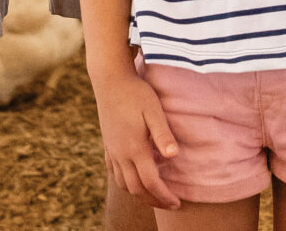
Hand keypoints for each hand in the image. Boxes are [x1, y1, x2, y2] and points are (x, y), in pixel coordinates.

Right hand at [92, 63, 182, 208]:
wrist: (110, 80)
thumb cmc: (136, 93)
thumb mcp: (154, 110)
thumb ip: (163, 134)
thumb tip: (174, 156)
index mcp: (134, 148)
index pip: (151, 183)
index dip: (164, 196)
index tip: (178, 203)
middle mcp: (121, 154)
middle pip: (136, 189)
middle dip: (153, 200)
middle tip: (170, 204)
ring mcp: (112, 151)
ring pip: (123, 184)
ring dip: (139, 194)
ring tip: (155, 195)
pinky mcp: (108, 145)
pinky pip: (115, 172)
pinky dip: (126, 182)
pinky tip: (135, 177)